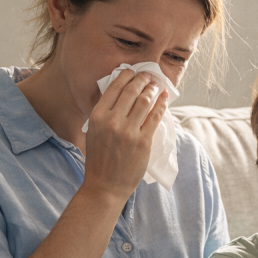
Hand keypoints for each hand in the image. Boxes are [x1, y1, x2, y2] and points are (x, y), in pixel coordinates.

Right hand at [81, 69, 168, 203]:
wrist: (105, 185)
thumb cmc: (99, 159)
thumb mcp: (93, 132)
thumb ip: (104, 114)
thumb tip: (119, 94)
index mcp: (97, 116)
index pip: (114, 88)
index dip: (126, 76)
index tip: (132, 71)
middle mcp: (112, 121)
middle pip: (131, 91)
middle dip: (142, 79)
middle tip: (148, 75)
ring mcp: (129, 131)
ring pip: (145, 101)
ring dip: (153, 90)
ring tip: (156, 85)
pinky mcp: (143, 141)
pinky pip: (155, 117)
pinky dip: (161, 105)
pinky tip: (164, 98)